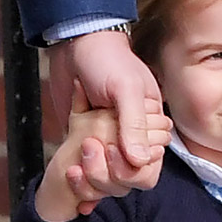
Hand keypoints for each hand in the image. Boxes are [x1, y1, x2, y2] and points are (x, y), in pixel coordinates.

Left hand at [47, 30, 162, 187]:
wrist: (75, 44)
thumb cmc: (107, 59)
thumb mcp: (125, 88)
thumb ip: (134, 124)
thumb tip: (140, 161)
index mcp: (150, 124)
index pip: (149, 165)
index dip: (131, 169)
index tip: (112, 152)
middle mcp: (130, 136)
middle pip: (126, 176)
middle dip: (107, 172)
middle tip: (89, 146)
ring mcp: (106, 139)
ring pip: (105, 176)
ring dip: (91, 174)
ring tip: (78, 156)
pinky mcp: (84, 139)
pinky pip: (86, 167)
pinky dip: (79, 174)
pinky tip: (71, 172)